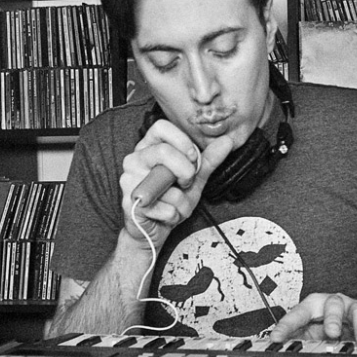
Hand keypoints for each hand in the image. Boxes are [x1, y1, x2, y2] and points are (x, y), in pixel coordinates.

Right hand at [120, 119, 234, 246]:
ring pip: (166, 184)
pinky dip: (174, 215)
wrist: (155, 230)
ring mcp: (128, 181)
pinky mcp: (131, 203)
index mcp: (148, 147)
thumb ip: (209, 160)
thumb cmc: (171, 200)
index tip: (194, 159)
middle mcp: (134, 160)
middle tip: (186, 183)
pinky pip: (164, 207)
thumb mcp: (194, 178)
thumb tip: (227, 141)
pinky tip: (167, 216)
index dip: (183, 142)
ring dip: (183, 201)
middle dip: (186, 171)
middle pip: (164, 152)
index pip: (161, 127)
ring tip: (177, 205)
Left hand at [269, 293, 356, 345]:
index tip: (276, 338)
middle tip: (332, 333)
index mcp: (317, 308)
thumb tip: (279, 348)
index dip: (287, 324)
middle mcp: (337, 305)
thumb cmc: (339, 326)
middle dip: (333, 318)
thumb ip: (299, 339)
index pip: (300, 312)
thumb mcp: (315, 334)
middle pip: (333, 304)